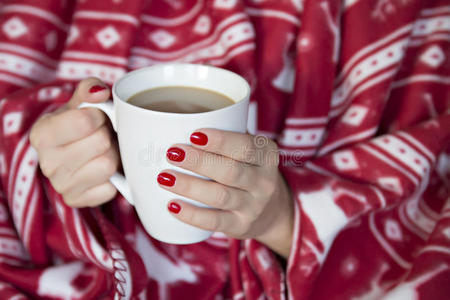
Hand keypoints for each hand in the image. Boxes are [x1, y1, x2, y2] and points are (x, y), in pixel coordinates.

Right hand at [30, 78, 118, 206]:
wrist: (82, 150)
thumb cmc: (83, 124)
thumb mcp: (83, 101)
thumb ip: (90, 89)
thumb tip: (100, 92)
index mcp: (42, 134)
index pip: (85, 121)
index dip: (99, 116)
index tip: (97, 117)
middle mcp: (47, 163)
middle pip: (101, 143)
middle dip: (108, 136)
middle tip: (102, 136)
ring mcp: (61, 186)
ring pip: (107, 165)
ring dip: (113, 156)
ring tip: (103, 152)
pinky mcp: (77, 201)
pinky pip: (110, 188)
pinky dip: (114, 178)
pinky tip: (104, 172)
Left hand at [158, 129, 293, 257]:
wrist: (271, 210)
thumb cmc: (247, 169)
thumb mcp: (248, 150)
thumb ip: (225, 137)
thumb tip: (175, 124)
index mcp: (266, 155)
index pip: (245, 147)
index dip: (220, 141)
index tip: (193, 135)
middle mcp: (264, 181)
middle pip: (230, 171)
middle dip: (199, 162)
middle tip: (172, 153)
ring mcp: (254, 206)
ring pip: (220, 196)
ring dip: (190, 186)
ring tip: (164, 178)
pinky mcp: (241, 226)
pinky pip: (215, 222)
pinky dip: (192, 214)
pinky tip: (173, 205)